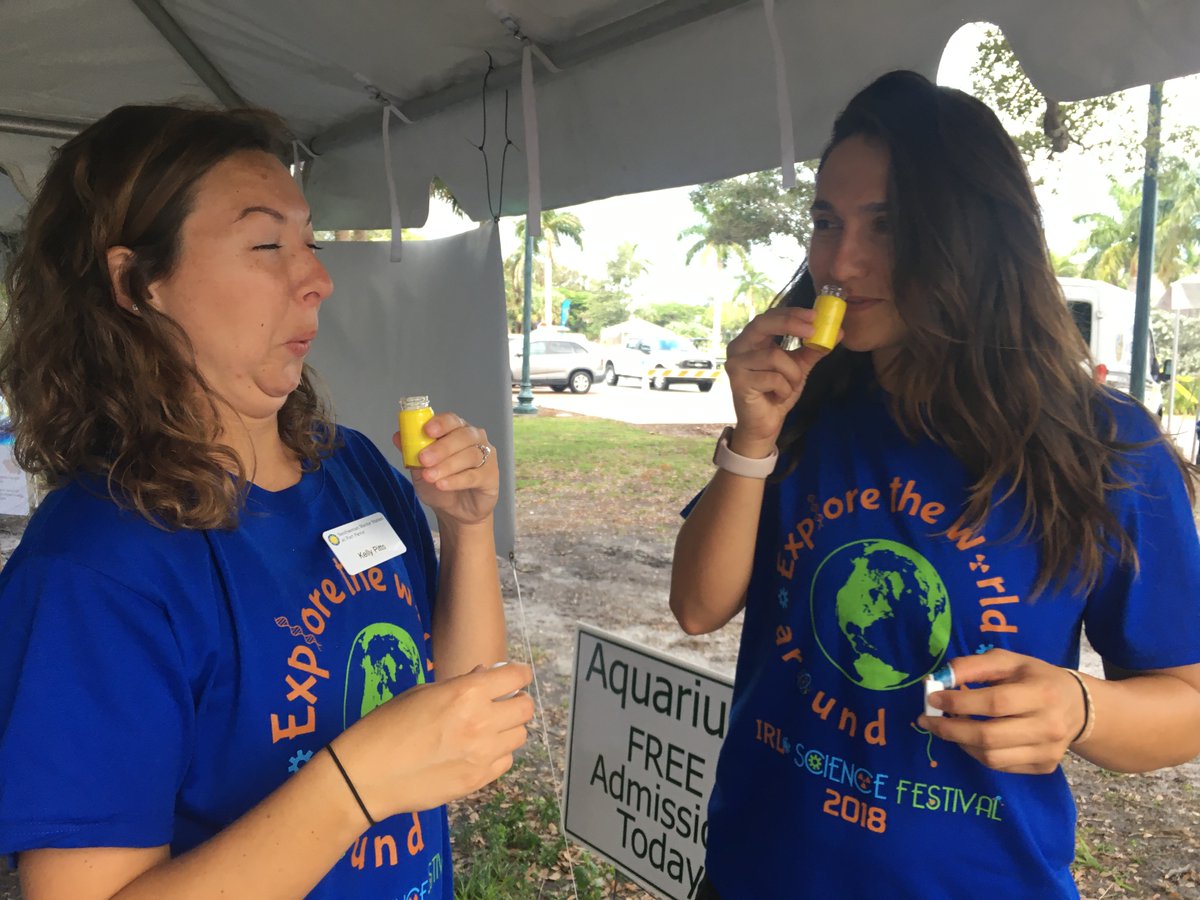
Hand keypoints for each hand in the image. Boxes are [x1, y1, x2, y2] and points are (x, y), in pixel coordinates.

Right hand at [335, 662, 533, 816]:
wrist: (367, 776)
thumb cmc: (387, 725)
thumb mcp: (422, 693)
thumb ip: (460, 684)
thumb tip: (485, 675)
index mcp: (467, 693)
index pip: (516, 676)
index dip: (518, 674)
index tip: (514, 677)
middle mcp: (482, 722)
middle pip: (525, 708)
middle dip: (516, 702)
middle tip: (500, 704)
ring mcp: (483, 755)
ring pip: (519, 736)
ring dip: (507, 729)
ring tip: (487, 729)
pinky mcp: (478, 781)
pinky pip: (505, 761)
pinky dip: (498, 754)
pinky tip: (478, 752)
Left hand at [394, 412, 497, 526]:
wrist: (455, 511)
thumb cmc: (440, 485)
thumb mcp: (419, 468)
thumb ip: (411, 452)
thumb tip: (397, 436)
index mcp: (456, 431)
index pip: (451, 420)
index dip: (440, 423)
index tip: (427, 430)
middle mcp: (474, 439)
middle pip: (462, 436)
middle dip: (441, 447)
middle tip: (424, 459)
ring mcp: (486, 456)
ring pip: (469, 455)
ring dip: (447, 466)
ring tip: (430, 476)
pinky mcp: (491, 476)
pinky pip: (474, 475)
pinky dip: (456, 480)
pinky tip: (443, 484)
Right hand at [722, 307, 839, 455]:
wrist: (764, 424)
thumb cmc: (777, 392)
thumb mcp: (799, 367)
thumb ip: (813, 349)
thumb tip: (838, 332)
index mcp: (751, 340)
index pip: (770, 316)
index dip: (791, 313)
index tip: (815, 315)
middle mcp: (739, 347)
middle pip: (763, 325)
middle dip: (790, 324)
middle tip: (813, 330)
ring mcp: (736, 364)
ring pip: (774, 356)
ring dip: (792, 373)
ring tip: (791, 385)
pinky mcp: (738, 382)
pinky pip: (772, 378)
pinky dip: (784, 388)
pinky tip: (778, 397)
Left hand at [917, 649, 1086, 773]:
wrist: (1078, 706)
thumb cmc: (1035, 678)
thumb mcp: (1008, 661)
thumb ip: (973, 666)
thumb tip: (940, 678)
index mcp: (1042, 693)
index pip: (995, 703)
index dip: (960, 703)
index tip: (933, 699)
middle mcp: (1049, 726)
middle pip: (990, 736)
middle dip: (950, 729)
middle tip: (926, 721)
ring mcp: (1049, 751)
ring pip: (992, 757)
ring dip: (960, 743)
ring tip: (946, 728)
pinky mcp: (1045, 766)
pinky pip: (1001, 766)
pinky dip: (977, 753)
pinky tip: (968, 738)